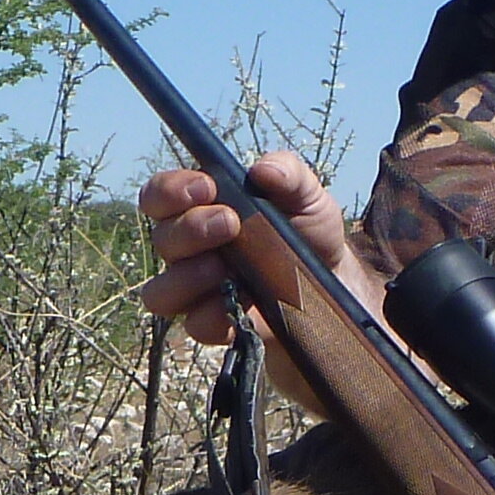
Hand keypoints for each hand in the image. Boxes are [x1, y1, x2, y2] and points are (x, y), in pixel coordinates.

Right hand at [136, 153, 358, 346]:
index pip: (160, 196)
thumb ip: (289, 173)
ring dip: (188, 277)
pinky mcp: (213, 325)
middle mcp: (190, 250)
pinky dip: (214, 314)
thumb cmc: (310, 234)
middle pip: (161, 239)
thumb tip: (262, 169)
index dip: (171, 190)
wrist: (334, 286)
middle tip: (231, 223)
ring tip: (225, 269)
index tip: (206, 187)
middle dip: (191, 228)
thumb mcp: (308, 196)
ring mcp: (197, 291)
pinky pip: (195, 325)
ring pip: (160, 291)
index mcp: (201, 209)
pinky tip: (243, 303)